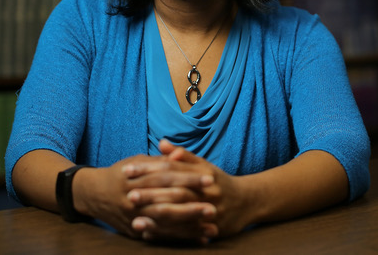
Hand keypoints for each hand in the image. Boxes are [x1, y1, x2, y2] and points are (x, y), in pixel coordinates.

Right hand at [75, 153, 215, 241]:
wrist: (93, 194)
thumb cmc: (120, 174)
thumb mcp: (137, 162)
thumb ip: (159, 160)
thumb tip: (180, 155)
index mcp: (136, 177)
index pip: (167, 175)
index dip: (189, 176)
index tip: (210, 177)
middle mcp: (134, 198)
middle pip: (167, 201)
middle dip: (192, 204)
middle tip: (215, 206)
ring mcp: (134, 217)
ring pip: (166, 222)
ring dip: (190, 225)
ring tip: (212, 226)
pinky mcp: (136, 231)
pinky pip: (162, 236)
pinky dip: (181, 238)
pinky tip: (198, 238)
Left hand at [125, 140, 250, 240]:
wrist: (248, 202)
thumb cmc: (219, 182)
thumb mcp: (204, 165)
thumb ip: (183, 156)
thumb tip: (162, 142)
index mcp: (202, 173)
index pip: (171, 169)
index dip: (149, 169)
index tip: (128, 169)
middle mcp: (206, 192)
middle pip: (175, 192)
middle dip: (151, 194)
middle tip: (129, 195)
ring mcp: (209, 211)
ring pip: (180, 215)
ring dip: (156, 218)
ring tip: (135, 220)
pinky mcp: (210, 229)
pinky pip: (185, 233)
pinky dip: (166, 234)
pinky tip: (149, 234)